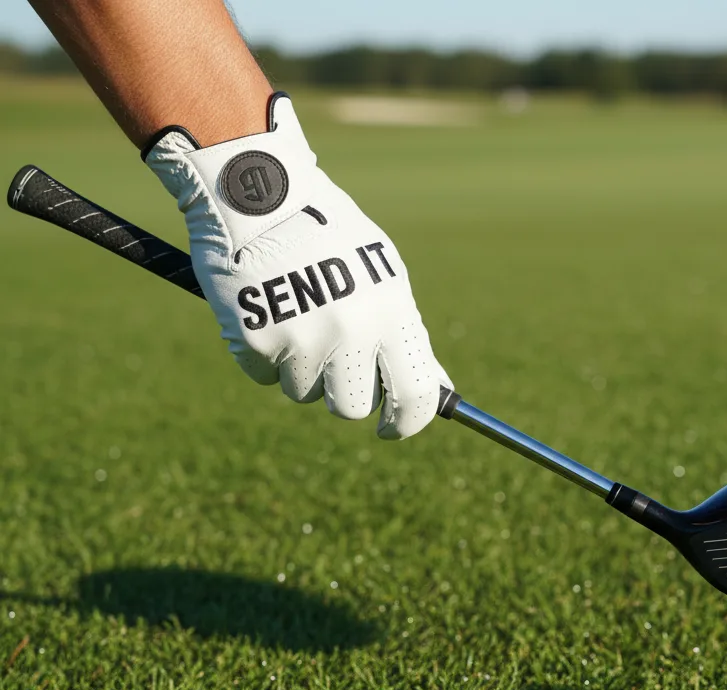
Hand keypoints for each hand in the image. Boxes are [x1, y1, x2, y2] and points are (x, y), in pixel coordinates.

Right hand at [144, 93, 449, 438]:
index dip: (407, 420)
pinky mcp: (255, 340)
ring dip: (299, 366)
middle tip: (332, 365)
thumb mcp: (380, 274)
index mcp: (391, 314)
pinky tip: (263, 307)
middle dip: (342, 394)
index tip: (393, 427)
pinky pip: (263, 374)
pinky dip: (263, 351)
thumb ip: (403, 333)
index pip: (415, 394)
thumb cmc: (327, 233)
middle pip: (351, 407)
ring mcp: (301, 339)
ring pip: (302, 392)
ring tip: (294, 312)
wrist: (256, 188)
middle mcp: (351, 333)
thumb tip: (433, 388)